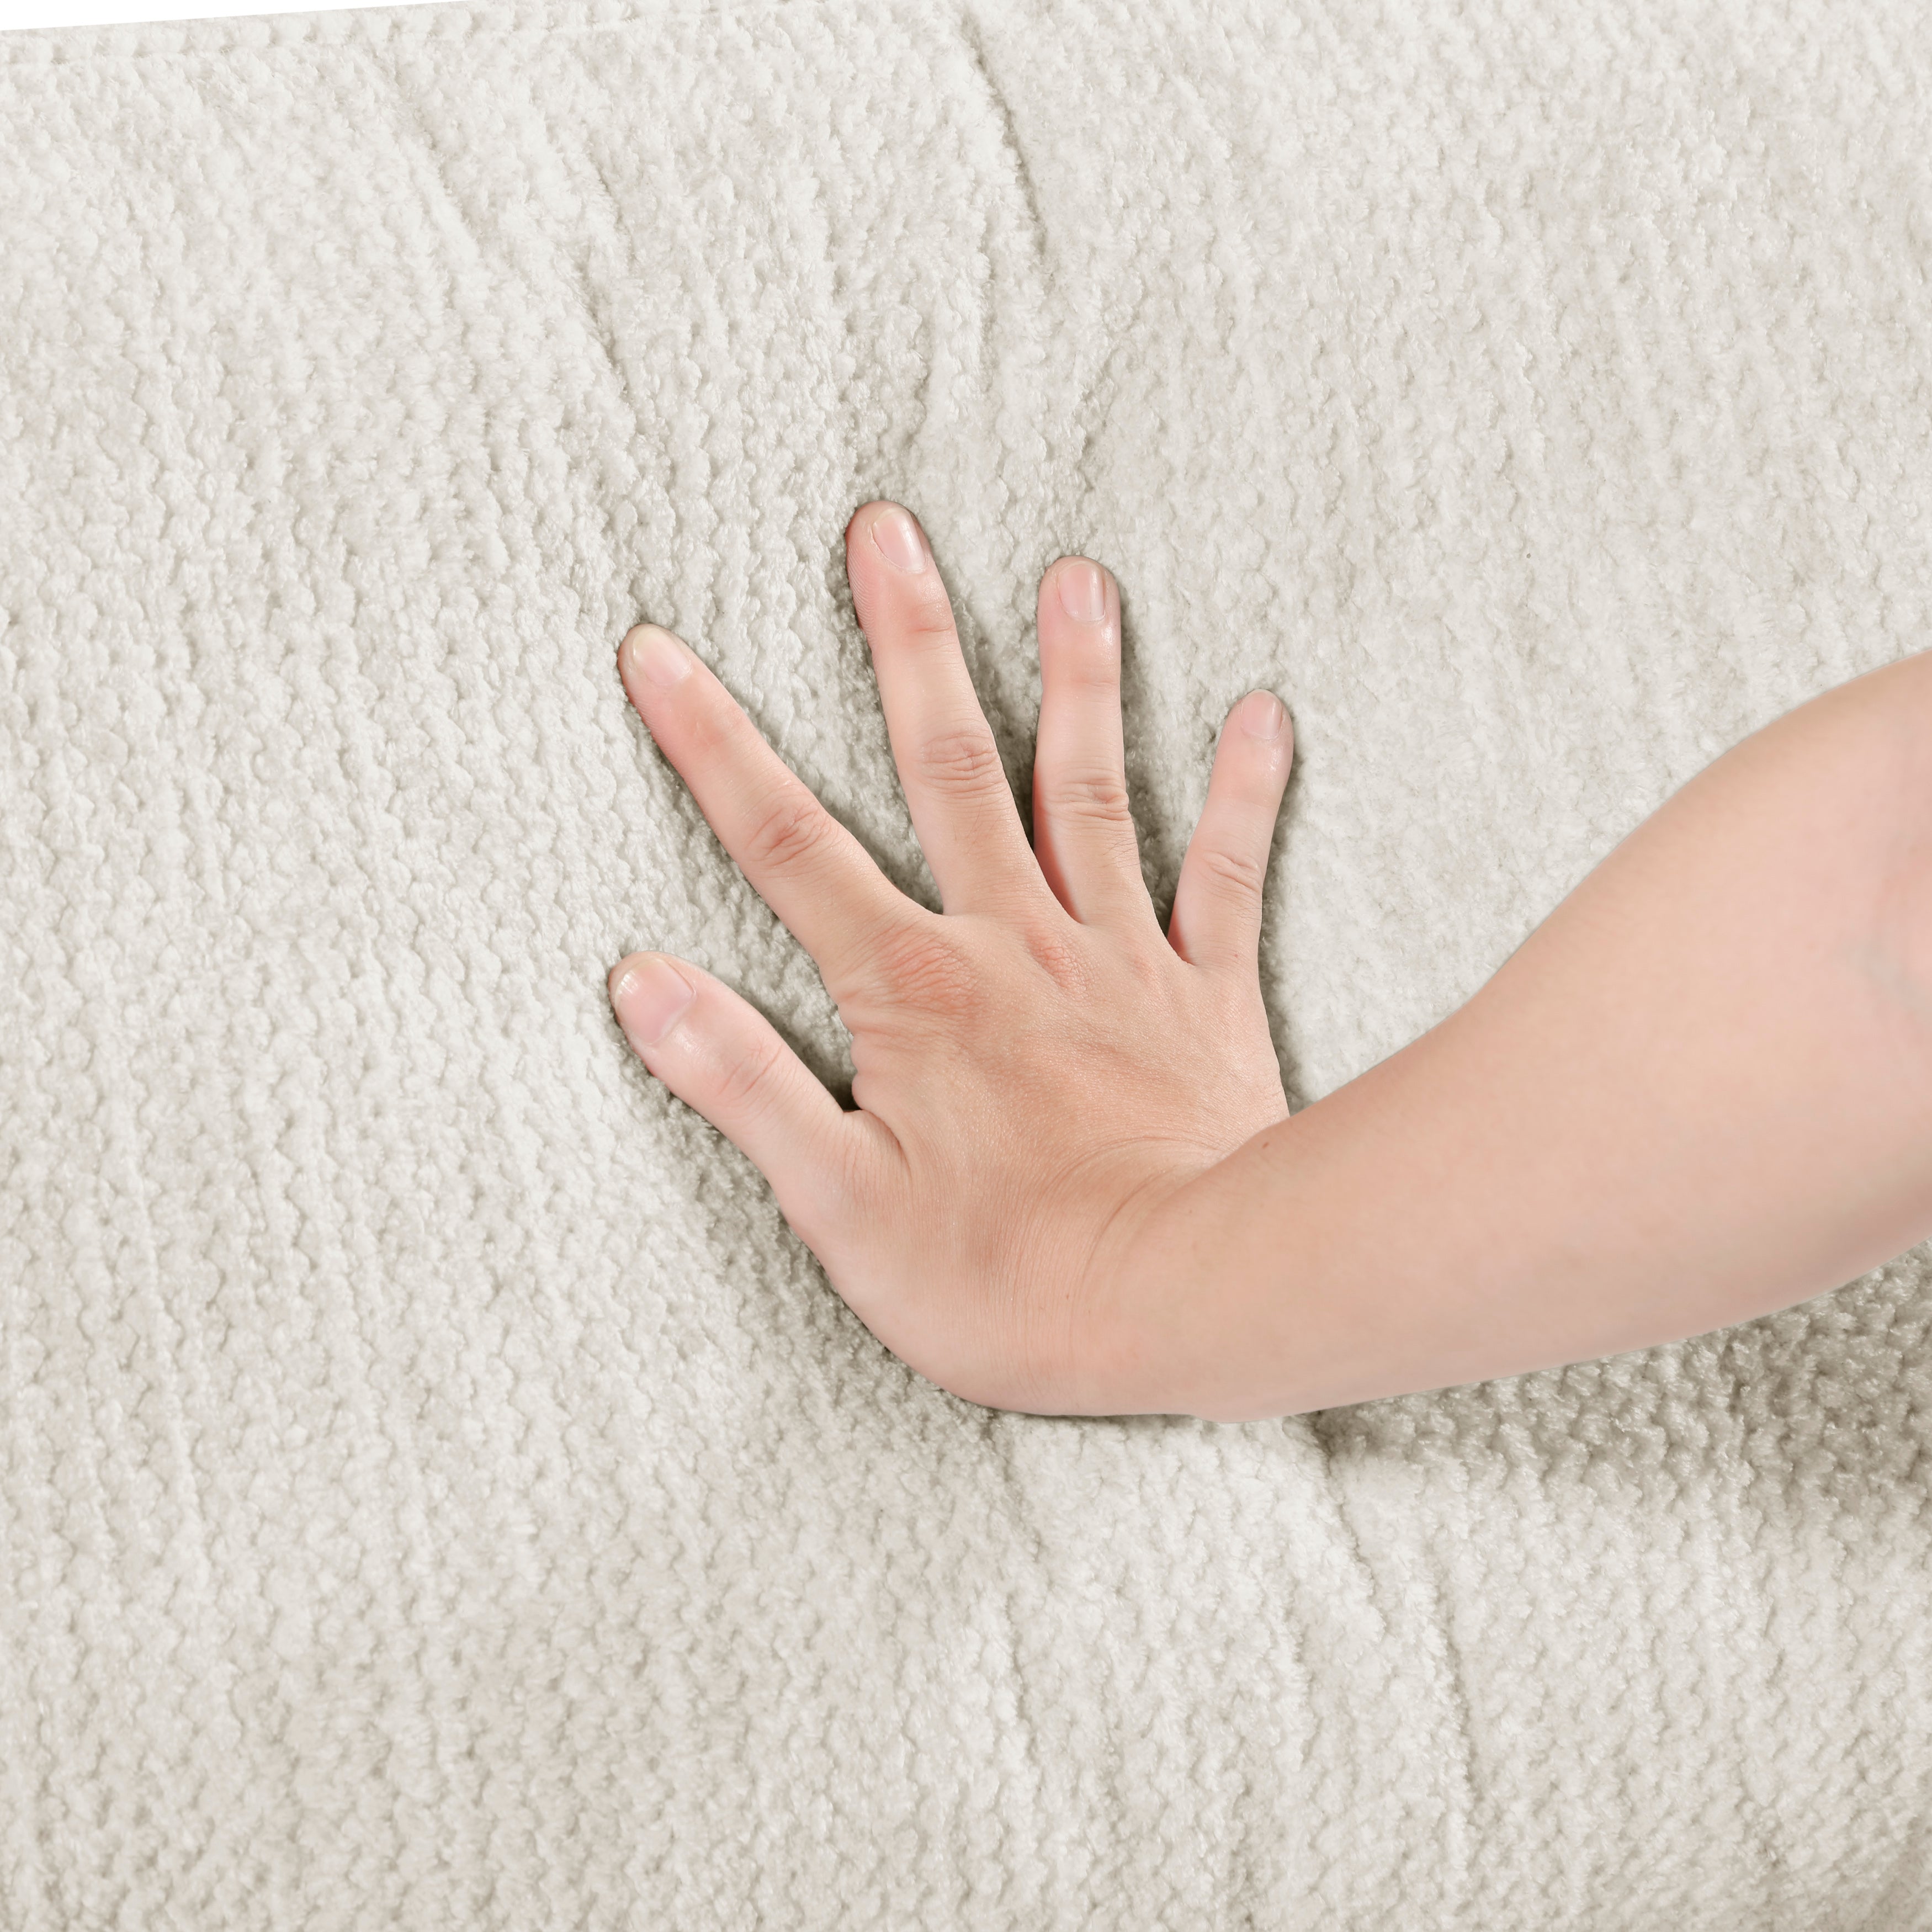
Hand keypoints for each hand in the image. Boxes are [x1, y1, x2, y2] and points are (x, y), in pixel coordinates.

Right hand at [608, 501, 1293, 1414]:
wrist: (1187, 1308)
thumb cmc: (1005, 1280)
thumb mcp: (836, 1204)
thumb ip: (741, 1083)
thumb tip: (640, 980)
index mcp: (912, 990)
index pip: (786, 844)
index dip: (713, 745)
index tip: (656, 649)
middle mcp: (1011, 943)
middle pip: (948, 768)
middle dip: (908, 646)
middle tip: (889, 530)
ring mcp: (1116, 960)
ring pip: (1089, 792)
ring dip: (1077, 681)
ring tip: (1076, 575)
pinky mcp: (1206, 997)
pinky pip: (1225, 877)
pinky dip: (1244, 794)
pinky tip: (1262, 710)